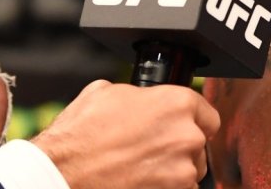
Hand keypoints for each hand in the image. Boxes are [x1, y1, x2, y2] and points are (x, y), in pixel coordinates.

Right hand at [31, 80, 220, 188]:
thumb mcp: (106, 92)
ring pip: (190, 171)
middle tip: (151, 150)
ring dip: (173, 170)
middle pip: (199, 144)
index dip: (192, 120)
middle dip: (179, 147)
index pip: (207, 114)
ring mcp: (182, 171)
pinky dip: (164, 188)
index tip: (179, 128)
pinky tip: (139, 181)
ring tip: (141, 167)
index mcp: (177, 103)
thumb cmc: (80, 135)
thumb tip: (142, 98)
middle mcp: (187, 136)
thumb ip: (138, 94)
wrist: (63, 174)